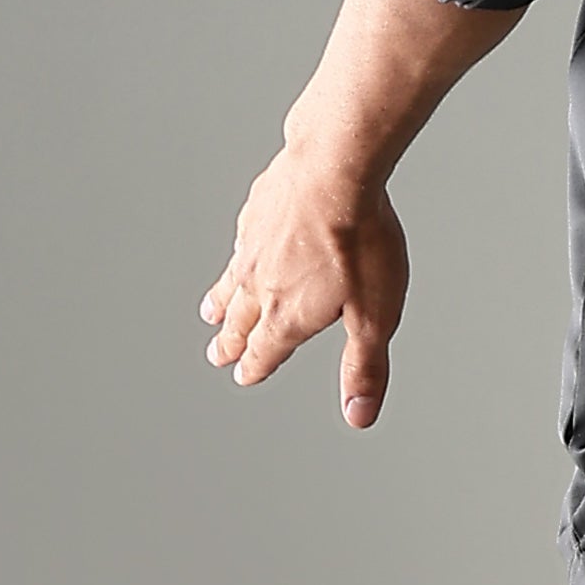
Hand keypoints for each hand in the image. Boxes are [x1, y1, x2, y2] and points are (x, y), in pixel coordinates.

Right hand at [202, 130, 408, 425]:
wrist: (336, 168)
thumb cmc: (359, 241)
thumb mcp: (374, 316)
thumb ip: (365, 367)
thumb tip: (359, 416)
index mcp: (287, 315)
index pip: (265, 352)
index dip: (255, 368)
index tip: (244, 377)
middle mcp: (261, 283)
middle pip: (241, 321)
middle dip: (231, 342)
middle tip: (217, 354)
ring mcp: (254, 244)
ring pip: (232, 281)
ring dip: (222, 301)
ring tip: (211, 312)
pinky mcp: (258, 210)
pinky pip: (242, 241)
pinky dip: (238, 256)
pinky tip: (241, 251)